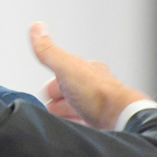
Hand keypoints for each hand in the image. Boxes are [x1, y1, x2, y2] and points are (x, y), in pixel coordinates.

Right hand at [29, 23, 148, 129]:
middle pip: (70, 92)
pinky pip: (85, 123)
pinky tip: (72, 128)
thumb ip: (49, 51)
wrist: (119, 117)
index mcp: (85, 70)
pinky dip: (76, 125)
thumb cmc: (96, 93)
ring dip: (66, 114)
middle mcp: (94, 86)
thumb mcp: (66, 67)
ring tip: (59, 121)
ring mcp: (100, 105)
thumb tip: (37, 27)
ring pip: (77, 108)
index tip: (45, 95)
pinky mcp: (103, 123)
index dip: (50, 86)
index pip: (62, 75)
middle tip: (50, 109)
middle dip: (57, 101)